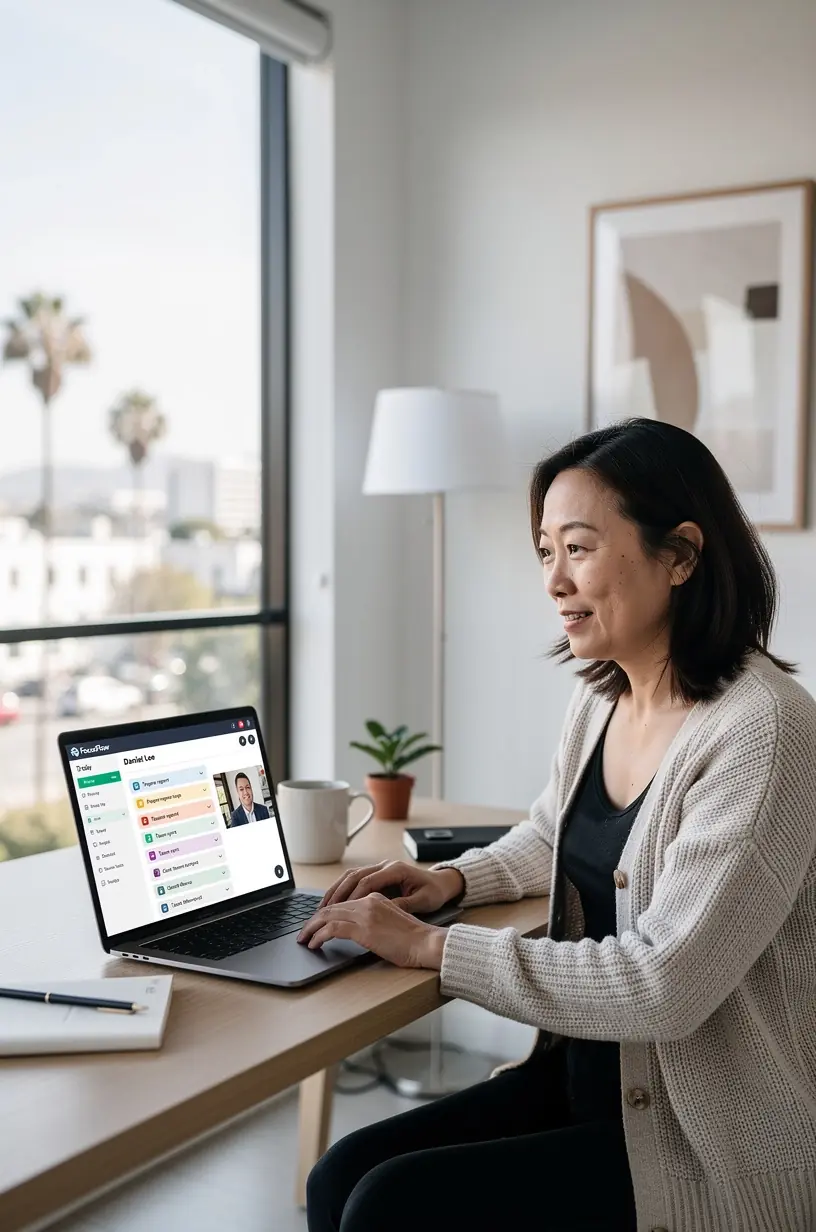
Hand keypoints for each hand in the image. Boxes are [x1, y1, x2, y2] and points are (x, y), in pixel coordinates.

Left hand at [296, 893, 446, 968]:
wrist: (426, 944)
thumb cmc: (413, 939)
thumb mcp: (391, 922)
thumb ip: (373, 920)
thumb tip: (355, 932)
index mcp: (375, 897)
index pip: (342, 902)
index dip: (325, 914)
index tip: (315, 924)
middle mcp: (368, 901)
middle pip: (331, 907)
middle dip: (313, 920)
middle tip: (303, 933)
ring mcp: (365, 913)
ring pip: (327, 916)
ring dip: (311, 928)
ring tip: (304, 939)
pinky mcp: (363, 928)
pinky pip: (332, 929)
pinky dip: (319, 936)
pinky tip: (314, 944)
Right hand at [317, 859, 464, 914]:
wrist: (442, 883)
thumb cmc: (434, 893)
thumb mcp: (423, 901)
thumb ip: (404, 905)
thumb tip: (385, 910)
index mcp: (396, 870)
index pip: (367, 882)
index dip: (352, 897)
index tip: (339, 912)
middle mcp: (385, 865)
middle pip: (354, 876)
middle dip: (337, 893)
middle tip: (322, 911)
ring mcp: (380, 868)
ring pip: (351, 875)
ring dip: (336, 890)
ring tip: (322, 908)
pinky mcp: (378, 874)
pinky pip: (355, 879)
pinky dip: (342, 889)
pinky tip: (333, 902)